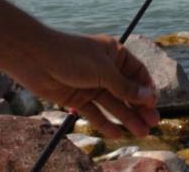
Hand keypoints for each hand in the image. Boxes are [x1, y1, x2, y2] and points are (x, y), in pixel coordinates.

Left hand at [10, 32, 159, 137]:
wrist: (34, 59)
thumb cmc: (72, 56)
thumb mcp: (104, 71)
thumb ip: (126, 87)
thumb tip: (150, 97)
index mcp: (114, 54)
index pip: (137, 73)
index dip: (146, 89)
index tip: (154, 105)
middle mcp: (104, 69)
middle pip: (126, 91)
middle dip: (139, 108)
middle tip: (153, 124)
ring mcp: (91, 84)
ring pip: (113, 104)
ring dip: (126, 118)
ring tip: (141, 133)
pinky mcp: (77, 98)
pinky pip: (94, 112)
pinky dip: (105, 123)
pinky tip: (117, 134)